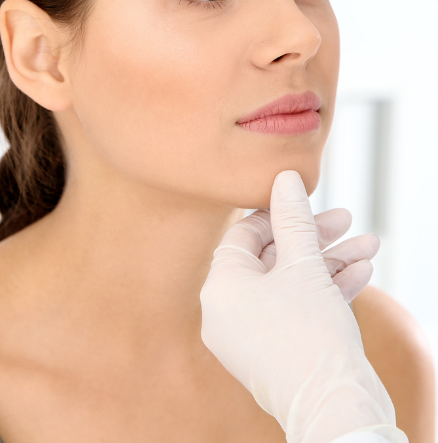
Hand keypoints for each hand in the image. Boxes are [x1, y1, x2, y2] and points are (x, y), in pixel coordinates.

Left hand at [200, 170, 406, 442]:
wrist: (335, 412)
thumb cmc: (310, 334)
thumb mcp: (303, 266)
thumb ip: (292, 219)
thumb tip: (284, 177)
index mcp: (220, 287)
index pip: (242, 235)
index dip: (276, 213)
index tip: (305, 199)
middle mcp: (227, 312)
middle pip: (271, 258)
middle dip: (313, 237)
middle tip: (345, 219)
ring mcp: (250, 335)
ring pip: (290, 283)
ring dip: (329, 262)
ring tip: (369, 245)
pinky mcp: (275, 352)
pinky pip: (296, 310)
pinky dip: (326, 291)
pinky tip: (362, 272)